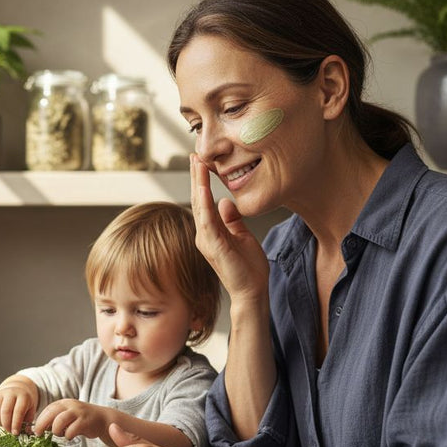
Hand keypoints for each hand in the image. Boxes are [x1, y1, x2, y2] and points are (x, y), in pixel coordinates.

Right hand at [0, 382, 36, 434]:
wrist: (17, 390)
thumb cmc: (24, 404)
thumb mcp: (30, 411)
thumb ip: (28, 422)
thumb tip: (25, 432)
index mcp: (23, 396)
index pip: (18, 411)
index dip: (16, 424)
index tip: (15, 433)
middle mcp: (10, 393)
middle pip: (5, 411)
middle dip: (6, 425)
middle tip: (9, 431)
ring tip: (4, 425)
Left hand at [32, 399, 112, 440]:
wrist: (103, 418)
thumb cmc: (82, 419)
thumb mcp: (68, 415)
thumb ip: (55, 419)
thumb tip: (41, 428)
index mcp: (64, 403)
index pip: (47, 409)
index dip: (39, 420)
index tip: (35, 430)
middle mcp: (70, 405)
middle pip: (51, 413)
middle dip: (42, 425)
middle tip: (39, 434)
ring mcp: (78, 412)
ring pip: (59, 421)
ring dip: (56, 430)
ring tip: (59, 434)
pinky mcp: (85, 421)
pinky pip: (71, 430)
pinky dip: (67, 435)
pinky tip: (70, 436)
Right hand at [190, 155, 269, 302]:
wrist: (252, 292)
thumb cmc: (248, 268)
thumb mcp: (242, 235)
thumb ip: (232, 219)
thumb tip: (225, 201)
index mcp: (211, 231)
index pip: (203, 201)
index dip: (201, 180)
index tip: (200, 161)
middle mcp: (204, 234)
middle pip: (197, 200)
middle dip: (195, 176)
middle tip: (194, 154)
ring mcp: (207, 241)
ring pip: (199, 207)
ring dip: (197, 184)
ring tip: (197, 165)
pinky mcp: (214, 247)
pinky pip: (207, 222)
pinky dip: (204, 204)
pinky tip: (204, 189)